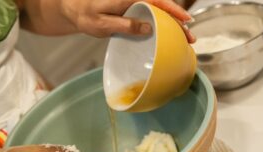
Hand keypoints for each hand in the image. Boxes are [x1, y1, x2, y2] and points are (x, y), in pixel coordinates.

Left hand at [18, 0, 194, 42]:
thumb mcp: (101, 23)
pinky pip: (149, 15)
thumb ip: (124, 25)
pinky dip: (160, 24)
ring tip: (182, 38)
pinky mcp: (131, 9)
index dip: (174, 11)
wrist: (73, 8)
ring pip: (158, 11)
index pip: (157, 1)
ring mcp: (133, 3)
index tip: (187, 21)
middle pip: (162, 7)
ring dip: (171, 24)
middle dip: (177, 22)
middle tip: (189, 37)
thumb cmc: (84, 14)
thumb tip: (147, 27)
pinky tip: (165, 34)